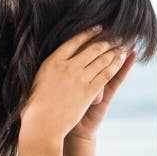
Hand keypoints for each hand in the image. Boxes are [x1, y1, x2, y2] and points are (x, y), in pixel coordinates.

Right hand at [19, 25, 128, 142]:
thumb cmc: (34, 107)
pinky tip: (121, 59)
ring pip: (102, 59)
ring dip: (114, 50)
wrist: (42, 127)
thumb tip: (49, 61)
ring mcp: (79, 80)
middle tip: (117, 34)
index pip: (74, 41)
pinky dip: (116, 65)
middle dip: (107, 39)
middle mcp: (67, 68)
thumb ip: (46, 70)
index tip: (99, 28)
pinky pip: (106, 74)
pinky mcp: (89, 92)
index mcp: (52, 63)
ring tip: (122, 44)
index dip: (89, 33)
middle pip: (92, 48)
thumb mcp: (35, 82)